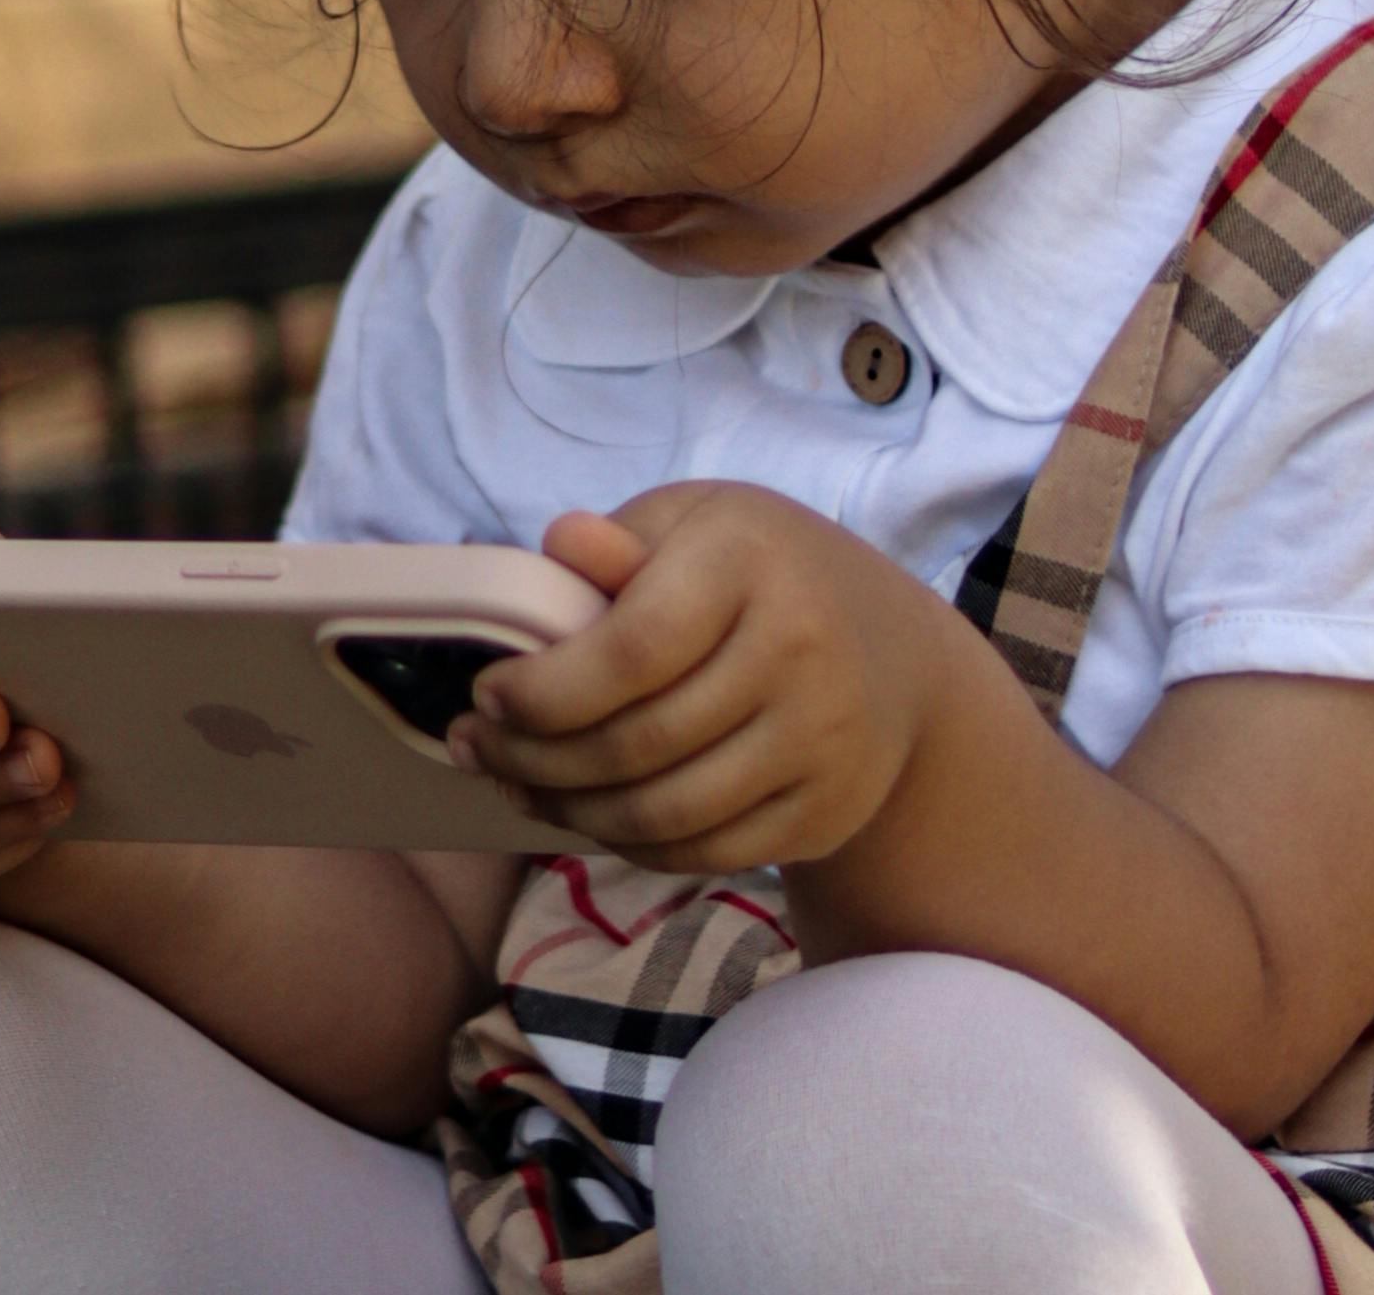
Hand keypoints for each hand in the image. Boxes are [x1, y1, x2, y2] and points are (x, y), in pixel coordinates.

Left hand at [454, 487, 956, 873]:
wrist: (897, 659)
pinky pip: (701, 850)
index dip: (546, 688)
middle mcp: (798, 651)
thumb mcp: (700, 523)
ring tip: (515, 784)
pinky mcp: (823, 811)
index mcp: (751, 560)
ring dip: (568, 810)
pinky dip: (627, 843)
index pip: (633, 649)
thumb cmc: (766, 573)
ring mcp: (818, 741)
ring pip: (662, 812)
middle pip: (637, 743)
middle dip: (534, 758)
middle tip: (476, 749)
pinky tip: (585, 813)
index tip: (487, 696)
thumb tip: (559, 545)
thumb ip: (625, 540)